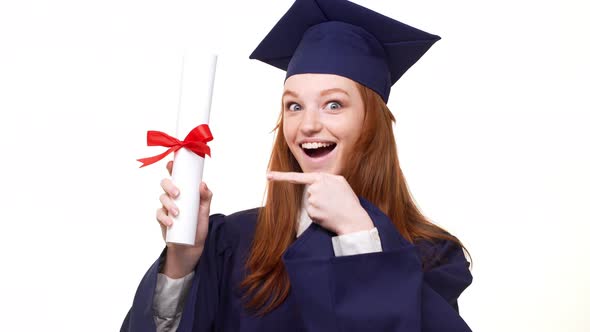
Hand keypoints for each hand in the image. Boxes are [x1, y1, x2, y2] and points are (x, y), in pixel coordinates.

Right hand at [156, 160, 212, 277]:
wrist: (191, 247)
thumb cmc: (198, 225)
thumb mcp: (205, 211)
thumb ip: (206, 197)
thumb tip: (203, 184)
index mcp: (184, 191)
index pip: (176, 175)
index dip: (172, 167)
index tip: (172, 163)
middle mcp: (173, 196)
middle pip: (165, 184)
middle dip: (170, 186)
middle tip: (178, 194)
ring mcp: (166, 207)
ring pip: (161, 198)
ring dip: (169, 204)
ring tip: (178, 213)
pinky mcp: (162, 219)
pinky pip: (159, 214)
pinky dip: (164, 218)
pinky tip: (171, 222)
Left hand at [267, 171, 373, 234]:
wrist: (354, 219)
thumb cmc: (348, 202)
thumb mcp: (340, 183)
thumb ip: (326, 179)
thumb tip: (315, 182)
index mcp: (322, 178)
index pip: (298, 177)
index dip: (281, 176)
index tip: (268, 175)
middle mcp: (315, 187)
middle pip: (309, 193)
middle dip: (319, 198)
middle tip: (334, 202)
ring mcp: (313, 200)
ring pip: (311, 203)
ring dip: (320, 207)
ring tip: (333, 208)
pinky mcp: (312, 212)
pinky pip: (312, 213)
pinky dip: (319, 215)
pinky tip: (329, 215)